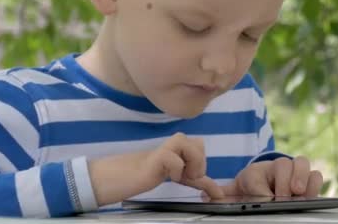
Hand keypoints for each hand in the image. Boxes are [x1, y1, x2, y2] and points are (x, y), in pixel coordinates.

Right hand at [89, 133, 223, 205]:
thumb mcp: (178, 177)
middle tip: (188, 178)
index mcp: (180, 147)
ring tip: (181, 176)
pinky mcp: (157, 156)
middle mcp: (174, 144)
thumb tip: (218, 193)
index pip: (201, 150)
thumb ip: (195, 180)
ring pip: (191, 145)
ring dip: (192, 163)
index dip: (207, 172)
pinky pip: (175, 159)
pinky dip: (177, 170)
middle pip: (200, 143)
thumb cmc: (146, 175)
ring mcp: (165, 148)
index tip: (215, 193)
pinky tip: (168, 177)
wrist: (119, 177)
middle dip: (199, 163)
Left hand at [222, 156, 322, 196]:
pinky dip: (314, 184)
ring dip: (301, 178)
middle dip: (285, 179)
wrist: (266, 185)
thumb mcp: (236, 192)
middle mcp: (276, 167)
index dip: (260, 188)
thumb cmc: (252, 188)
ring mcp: (294, 172)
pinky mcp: (309, 181)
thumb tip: (205, 195)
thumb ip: (223, 195)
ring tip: (298, 193)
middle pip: (283, 163)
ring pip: (302, 164)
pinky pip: (316, 175)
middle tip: (285, 194)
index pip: (256, 176)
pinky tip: (309, 196)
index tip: (264, 198)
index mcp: (256, 172)